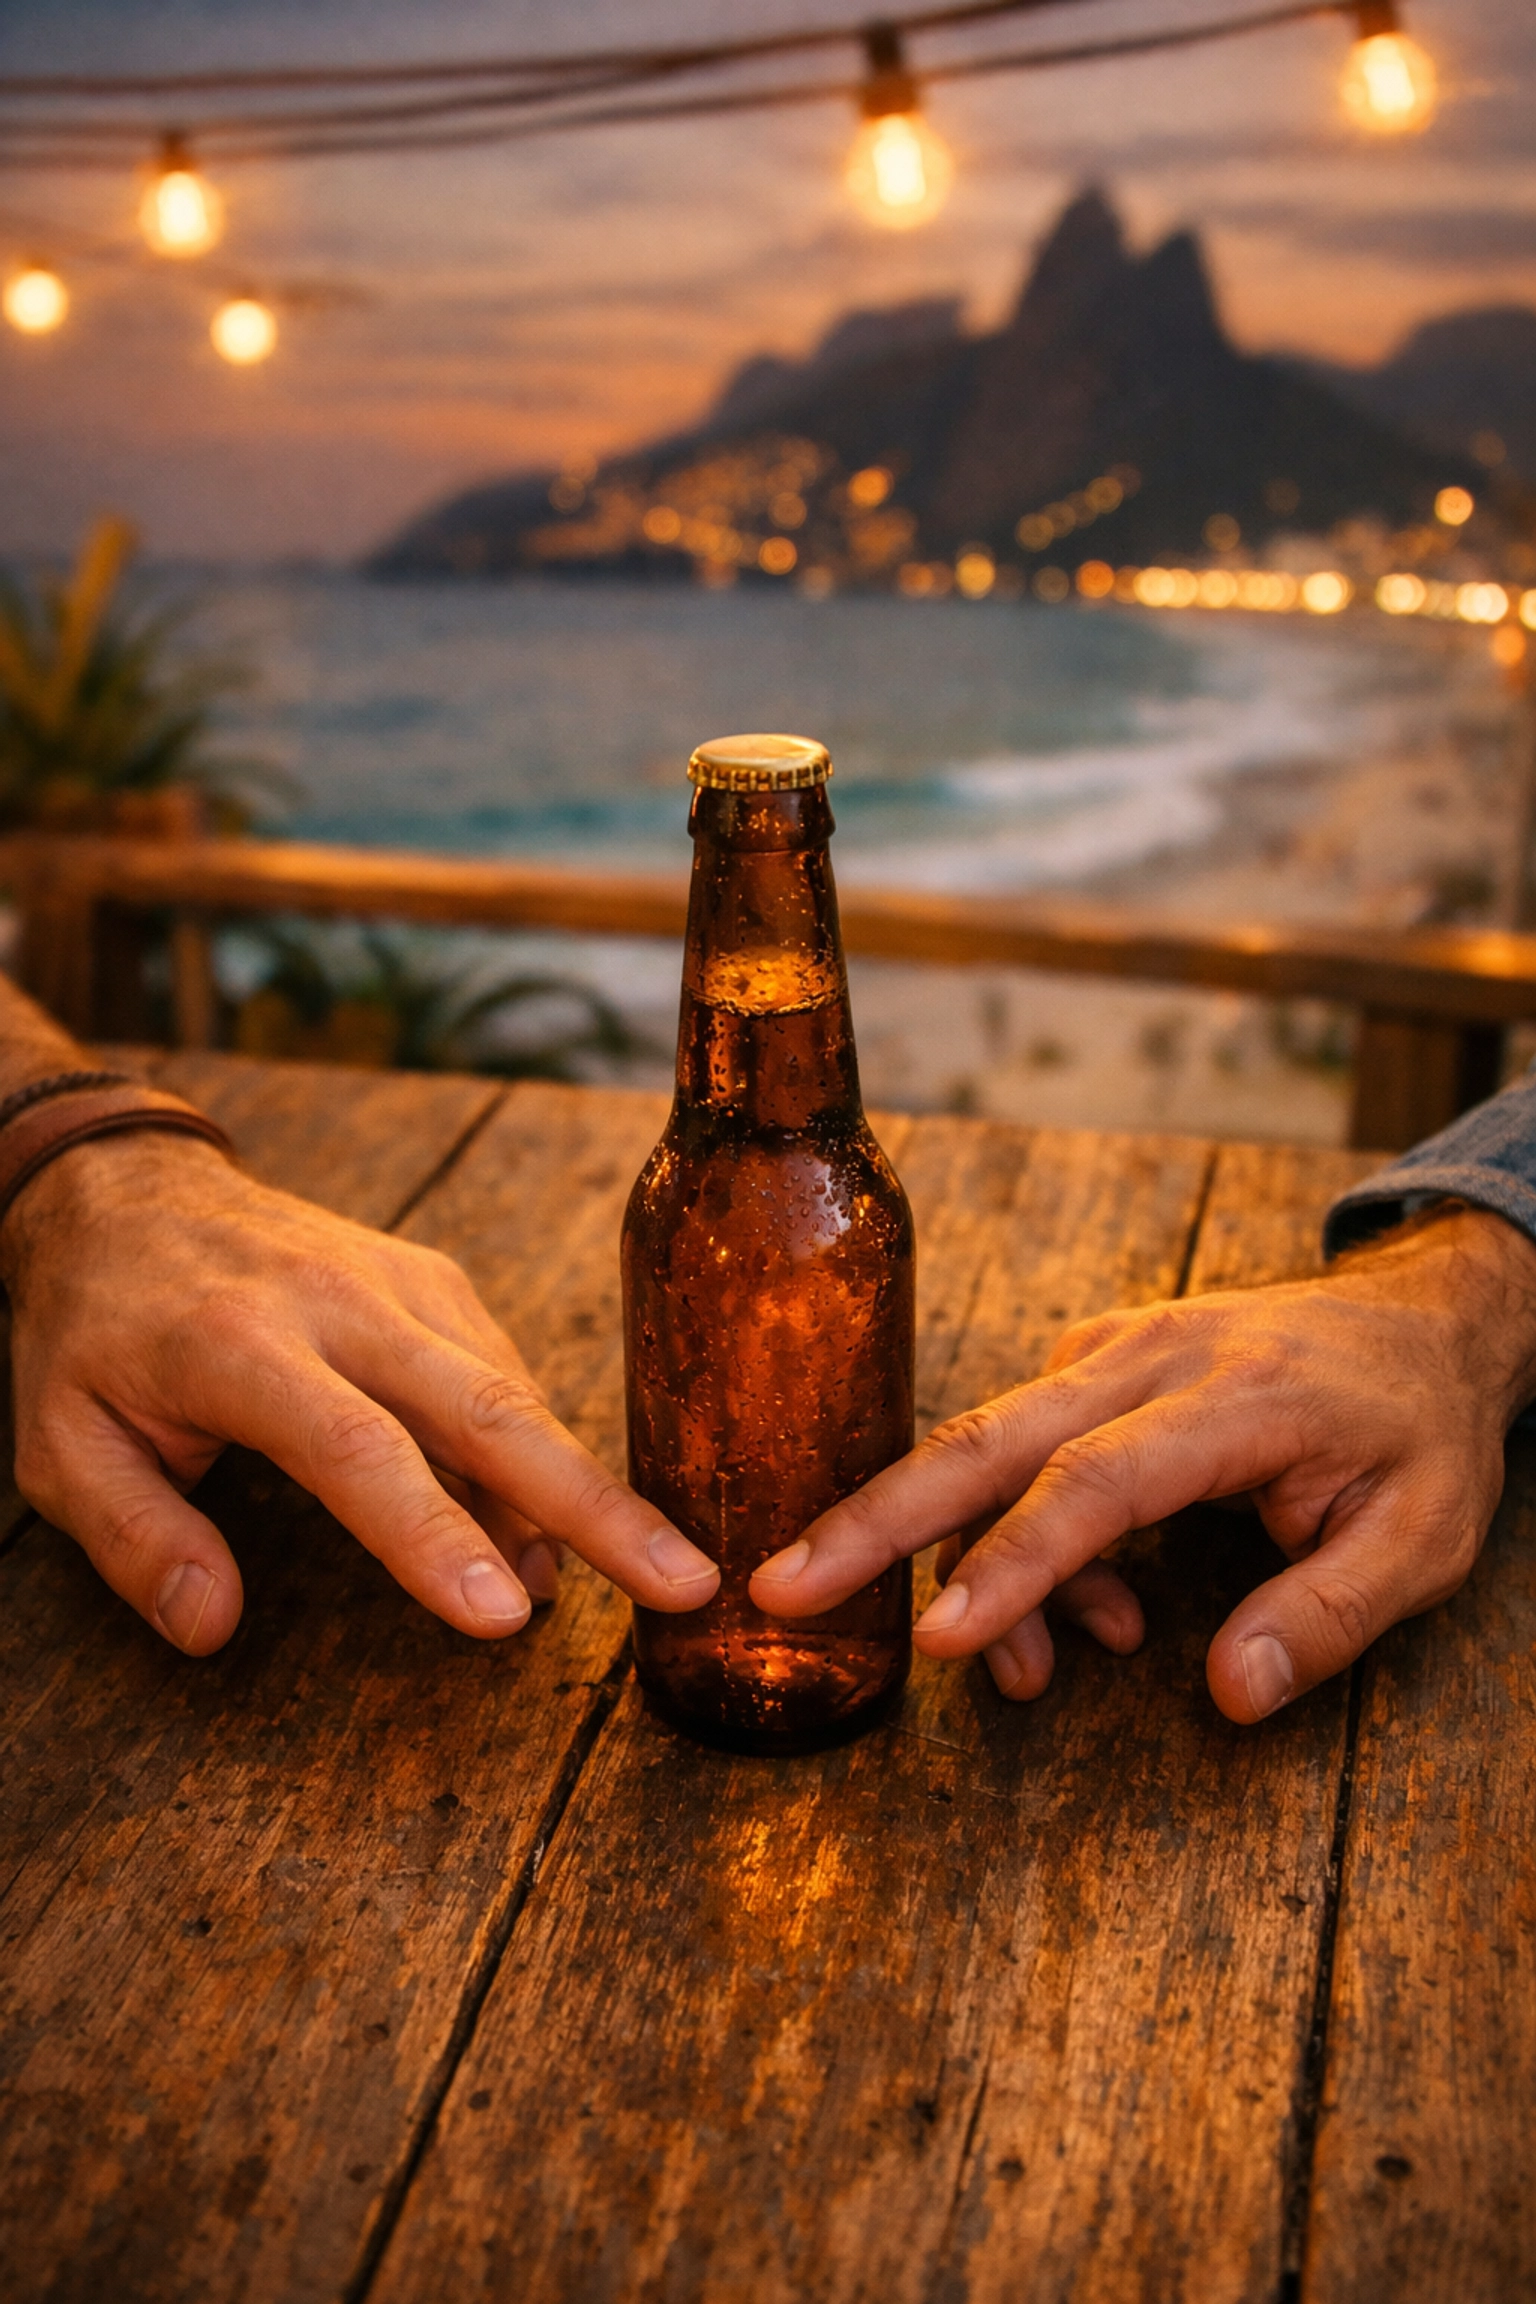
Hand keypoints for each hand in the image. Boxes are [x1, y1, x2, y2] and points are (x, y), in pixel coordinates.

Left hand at [2, 1132, 716, 1653]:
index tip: (501, 1618)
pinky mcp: (432, 1278)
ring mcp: (398, 1281)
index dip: (433, 1536)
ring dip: (576, 1492)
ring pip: (512, 1391)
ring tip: (636, 1579)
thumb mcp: (59, 1443)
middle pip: (487, 1409)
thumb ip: (133, 1538)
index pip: (357, 1450)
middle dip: (593, 1504)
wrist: (127, 1184)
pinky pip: (501, 1373)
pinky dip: (535, 1453)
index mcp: (239, 1344)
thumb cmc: (92, 1329)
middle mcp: (338, 1302)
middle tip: (685, 1580)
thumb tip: (212, 1628)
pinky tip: (548, 1529)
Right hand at [750, 1206, 1535, 1722]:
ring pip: (992, 1446)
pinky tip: (1087, 1606)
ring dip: (970, 1561)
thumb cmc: (1421, 1432)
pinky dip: (1017, 1533)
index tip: (937, 1640)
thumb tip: (1230, 1695)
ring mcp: (1113, 1351)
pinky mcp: (1095, 1363)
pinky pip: (1022, 1447)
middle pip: (988, 1435)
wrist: (1420, 1316)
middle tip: (781, 1585)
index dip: (1013, 1566)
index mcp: (1236, 1397)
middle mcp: (1150, 1358)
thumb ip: (1328, 1614)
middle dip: (878, 1518)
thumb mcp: (1423, 1537)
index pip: (1097, 1484)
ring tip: (1027, 1668)